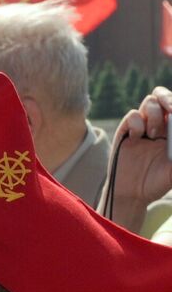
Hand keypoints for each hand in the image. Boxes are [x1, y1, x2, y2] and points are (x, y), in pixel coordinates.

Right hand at [99, 87, 171, 230]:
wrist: (133, 194)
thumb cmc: (157, 182)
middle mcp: (159, 126)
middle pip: (162, 98)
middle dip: (168, 98)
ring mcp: (141, 128)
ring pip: (149, 103)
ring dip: (155, 115)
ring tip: (155, 134)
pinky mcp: (125, 132)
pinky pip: (132, 116)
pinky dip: (137, 123)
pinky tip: (138, 137)